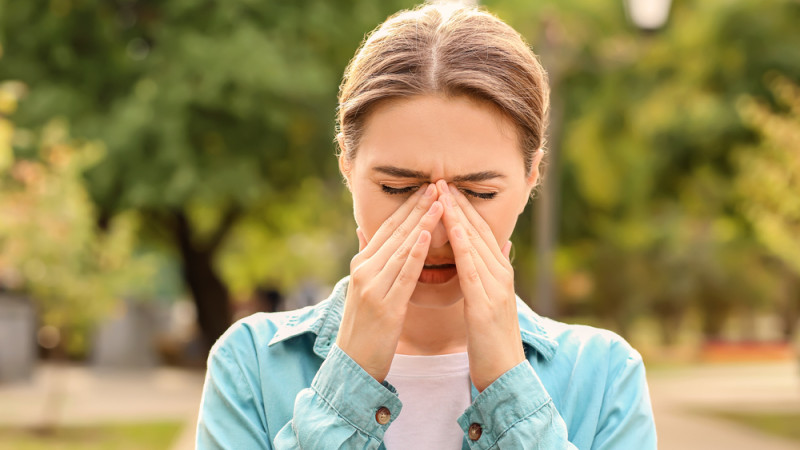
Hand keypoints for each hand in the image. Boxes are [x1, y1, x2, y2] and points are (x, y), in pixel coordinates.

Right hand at [336, 183, 443, 382]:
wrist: (353, 365)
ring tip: (440, 202)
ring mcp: (373, 287)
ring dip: (423, 222)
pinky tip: (428, 235)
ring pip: (402, 248)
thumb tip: (363, 230)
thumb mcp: (362, 289)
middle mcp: (364, 270)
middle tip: (438, 184)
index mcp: (361, 265)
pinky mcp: (385, 305)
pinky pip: (404, 274)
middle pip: (396, 232)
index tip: (426, 188)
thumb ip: (367, 259)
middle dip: (418, 207)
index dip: (407, 207)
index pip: (387, 228)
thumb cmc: (364, 328)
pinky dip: (416, 252)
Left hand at [436, 180, 524, 391]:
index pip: (480, 231)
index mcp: (498, 273)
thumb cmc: (491, 339)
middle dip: (459, 204)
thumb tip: (499, 245)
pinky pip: (473, 269)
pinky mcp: (487, 304)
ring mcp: (496, 288)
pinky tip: (453, 230)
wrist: (504, 374)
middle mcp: (501, 274)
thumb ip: (493, 271)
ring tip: (442, 193)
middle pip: (479, 230)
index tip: (445, 186)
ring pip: (476, 244)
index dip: (463, 208)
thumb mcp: (491, 300)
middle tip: (440, 178)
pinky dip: (464, 247)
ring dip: (459, 216)